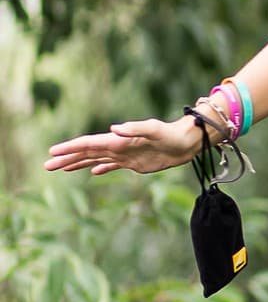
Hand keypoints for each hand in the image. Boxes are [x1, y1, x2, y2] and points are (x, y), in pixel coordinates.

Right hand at [45, 114, 201, 176]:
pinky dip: (100, 168)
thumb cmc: (171, 134)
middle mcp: (118, 146)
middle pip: (87, 152)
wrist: (186, 142)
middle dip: (66, 158)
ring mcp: (125, 155)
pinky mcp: (134, 163)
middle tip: (47, 165)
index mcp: (118, 140)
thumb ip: (134, 128)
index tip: (53, 152)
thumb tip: (113, 128)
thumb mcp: (154, 130)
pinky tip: (92, 172)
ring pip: (95, 159)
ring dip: (78, 163)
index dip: (70, 148)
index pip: (89, 144)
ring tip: (61, 168)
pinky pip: (112, 166)